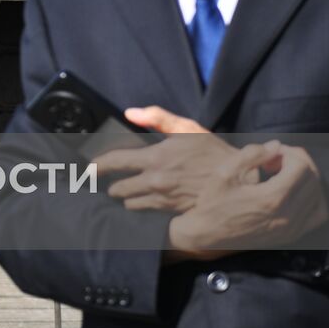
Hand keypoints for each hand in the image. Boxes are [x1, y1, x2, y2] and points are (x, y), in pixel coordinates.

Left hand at [95, 108, 245, 213]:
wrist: (241, 184)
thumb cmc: (214, 153)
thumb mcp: (188, 129)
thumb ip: (158, 118)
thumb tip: (131, 113)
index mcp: (155, 158)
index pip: (114, 162)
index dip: (96, 166)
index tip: (87, 168)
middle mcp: (155, 182)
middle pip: (117, 189)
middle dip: (111, 185)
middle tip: (107, 181)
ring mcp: (163, 201)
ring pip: (129, 204)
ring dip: (126, 198)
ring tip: (124, 192)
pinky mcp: (172, 214)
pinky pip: (145, 214)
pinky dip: (140, 208)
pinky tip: (140, 203)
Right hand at [167, 141, 328, 259]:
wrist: (208, 235)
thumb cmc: (213, 202)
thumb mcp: (224, 172)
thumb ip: (251, 154)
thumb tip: (276, 145)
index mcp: (272, 198)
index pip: (301, 167)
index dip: (289, 153)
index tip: (271, 154)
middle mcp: (288, 215)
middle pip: (313, 180)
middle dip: (298, 163)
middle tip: (276, 161)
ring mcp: (293, 228)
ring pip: (319, 196)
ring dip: (307, 179)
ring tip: (285, 175)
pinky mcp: (293, 236)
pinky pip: (318, 214)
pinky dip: (313, 199)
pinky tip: (294, 192)